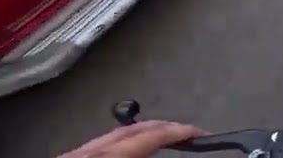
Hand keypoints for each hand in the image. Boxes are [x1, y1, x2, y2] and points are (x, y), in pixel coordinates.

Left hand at [56, 121, 203, 157]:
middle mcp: (84, 155)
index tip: (198, 133)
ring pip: (110, 138)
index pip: (145, 138)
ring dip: (140, 137)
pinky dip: (121, 148)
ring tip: (161, 143)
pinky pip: (98, 149)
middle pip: (128, 130)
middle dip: (161, 128)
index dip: (176, 132)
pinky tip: (125, 157)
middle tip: (185, 134)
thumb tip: (155, 154)